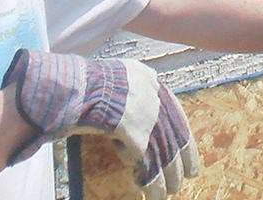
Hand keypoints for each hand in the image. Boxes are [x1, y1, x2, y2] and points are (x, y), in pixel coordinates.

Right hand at [3, 49, 199, 195]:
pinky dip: (150, 182)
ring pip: (164, 154)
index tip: (188, 152)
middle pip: (174, 136)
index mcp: (149, 81)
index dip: (183, 136)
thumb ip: (132, 84)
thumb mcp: (117, 74)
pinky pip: (147, 165)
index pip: (176, 114)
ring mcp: (147, 117)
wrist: (74, 86)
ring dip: (167, 177)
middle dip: (182, 160)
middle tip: (186, 176)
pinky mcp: (136, 136)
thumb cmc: (84, 83)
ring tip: (169, 191)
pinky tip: (152, 194)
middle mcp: (154, 98)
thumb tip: (143, 92)